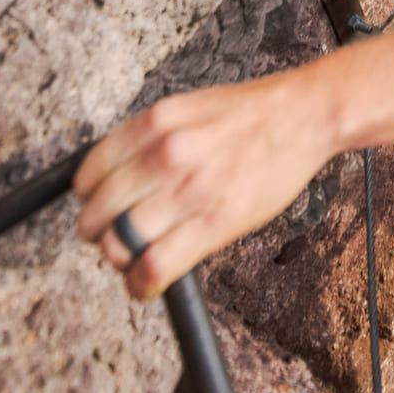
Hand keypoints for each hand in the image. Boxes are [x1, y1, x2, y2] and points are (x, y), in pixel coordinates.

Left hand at [74, 72, 332, 299]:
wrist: (305, 116)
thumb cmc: (251, 115)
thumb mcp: (188, 108)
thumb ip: (150, 137)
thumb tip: (115, 176)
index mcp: (156, 122)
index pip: (90, 172)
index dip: (88, 197)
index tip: (95, 206)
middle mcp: (165, 154)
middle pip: (99, 211)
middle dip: (97, 231)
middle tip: (110, 235)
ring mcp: (190, 189)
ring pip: (121, 242)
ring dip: (119, 258)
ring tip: (131, 258)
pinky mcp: (215, 222)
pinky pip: (156, 267)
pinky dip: (140, 284)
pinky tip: (145, 283)